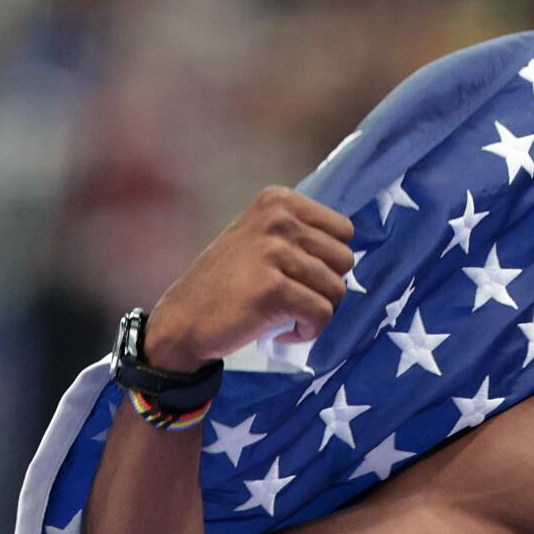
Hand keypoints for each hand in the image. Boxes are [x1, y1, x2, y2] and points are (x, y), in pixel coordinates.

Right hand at [144, 186, 355, 370]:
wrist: (184, 318)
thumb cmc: (230, 283)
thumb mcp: (262, 239)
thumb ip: (301, 235)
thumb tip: (349, 252)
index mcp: (279, 201)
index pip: (344, 231)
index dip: (330, 261)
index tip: (302, 276)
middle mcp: (278, 219)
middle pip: (345, 260)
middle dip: (327, 287)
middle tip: (296, 299)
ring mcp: (274, 251)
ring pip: (337, 290)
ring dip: (317, 312)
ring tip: (287, 315)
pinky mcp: (273, 287)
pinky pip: (321, 314)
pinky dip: (308, 331)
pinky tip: (283, 332)